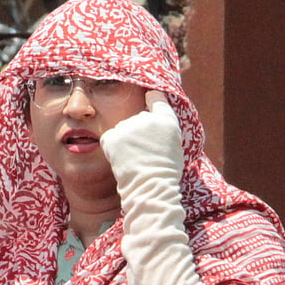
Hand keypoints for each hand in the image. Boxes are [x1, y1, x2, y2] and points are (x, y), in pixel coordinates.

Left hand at [99, 90, 183, 206]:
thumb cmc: (165, 171)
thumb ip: (164, 127)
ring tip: (134, 159)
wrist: (150, 187)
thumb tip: (154, 115)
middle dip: (138, 131)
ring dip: (126, 140)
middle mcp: (146, 118)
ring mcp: (128, 126)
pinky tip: (121, 159)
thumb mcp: (174, 144)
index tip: (148, 99)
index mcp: (166, 119)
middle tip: (144, 152)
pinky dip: (112, 147)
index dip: (151, 99)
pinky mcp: (112, 136)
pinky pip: (110, 138)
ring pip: (124, 129)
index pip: (156, 98)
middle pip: (138, 118)